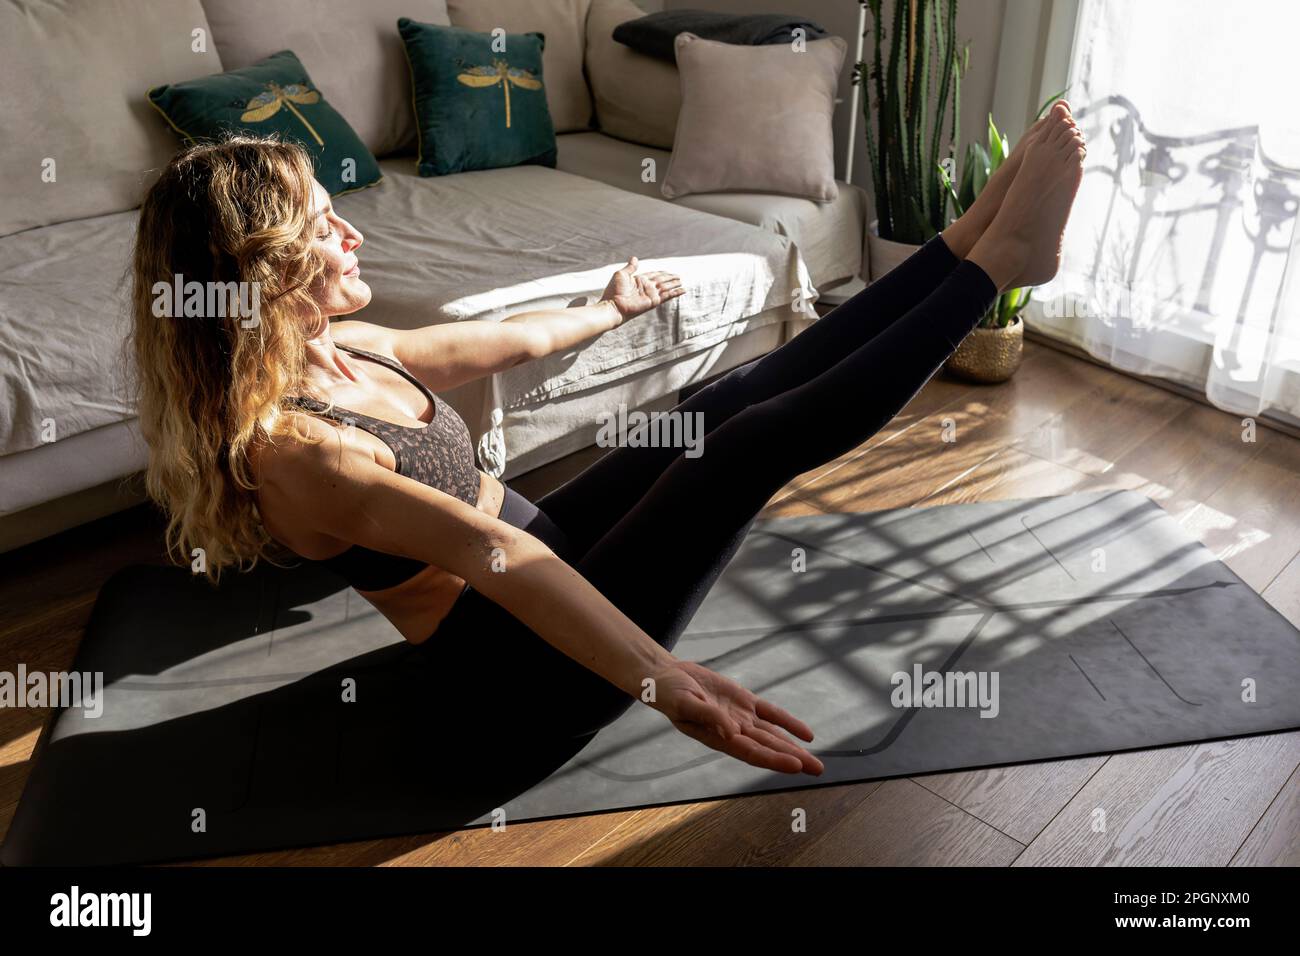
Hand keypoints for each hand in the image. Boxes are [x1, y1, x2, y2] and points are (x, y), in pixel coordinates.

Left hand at [600, 256, 685, 322]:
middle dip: (670, 278)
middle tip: (678, 276)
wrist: (613, 306)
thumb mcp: (621, 274)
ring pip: (666, 287)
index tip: (668, 271)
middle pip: (662, 280)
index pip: (653, 275)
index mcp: (639, 280)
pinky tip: (683, 290)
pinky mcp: (654, 301)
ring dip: (674, 284)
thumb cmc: (614, 291)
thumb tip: (635, 258)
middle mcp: (646, 287)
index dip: (661, 273)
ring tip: (681, 281)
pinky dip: (676, 293)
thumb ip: (630, 267)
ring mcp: (651, 294)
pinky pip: (667, 296)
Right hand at [646, 660, 824, 774]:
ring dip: (795, 748)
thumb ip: (708, 717)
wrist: (667, 677)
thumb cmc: (669, 694)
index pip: (751, 752)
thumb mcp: (684, 703)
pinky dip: (789, 723)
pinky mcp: (744, 701)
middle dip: (793, 759)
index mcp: (718, 738)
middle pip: (769, 748)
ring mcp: (741, 717)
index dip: (774, 759)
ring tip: (815, 762)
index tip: (795, 766)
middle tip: (817, 769)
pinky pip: (771, 713)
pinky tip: (806, 734)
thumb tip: (731, 733)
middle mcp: (734, 732)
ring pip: (774, 735)